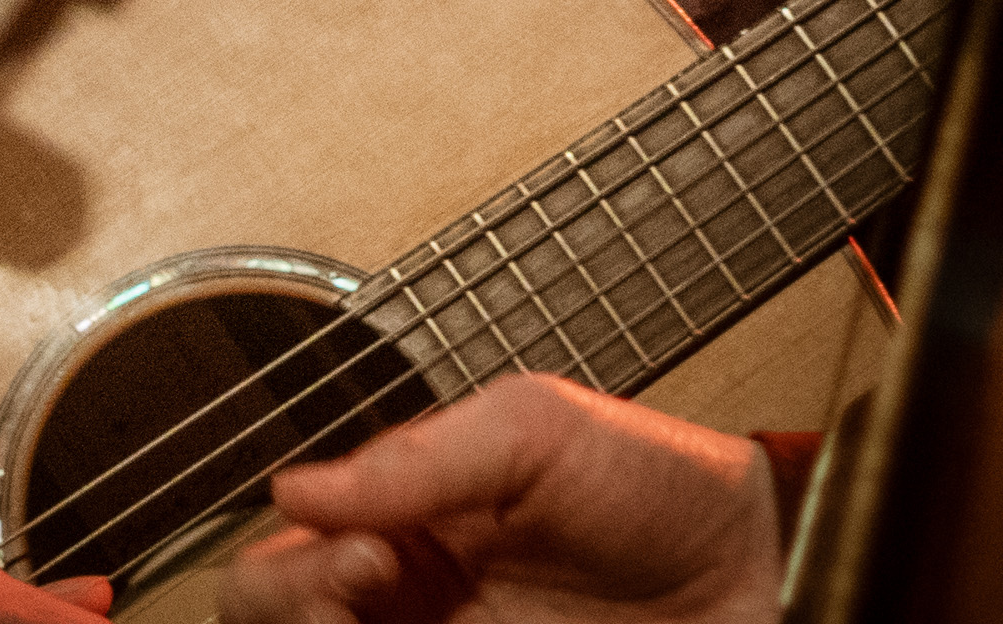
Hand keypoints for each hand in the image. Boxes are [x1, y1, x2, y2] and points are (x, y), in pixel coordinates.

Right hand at [218, 376, 781, 623]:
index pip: (286, 541)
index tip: (366, 554)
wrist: (760, 576)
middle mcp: (409, 589)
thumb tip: (295, 488)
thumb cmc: (662, 486)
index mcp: (406, 509)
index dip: (296, 557)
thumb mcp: (534, 428)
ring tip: (396, 616)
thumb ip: (414, 456)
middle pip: (273, 610)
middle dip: (290, 600)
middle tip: (369, 587)